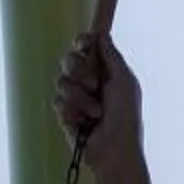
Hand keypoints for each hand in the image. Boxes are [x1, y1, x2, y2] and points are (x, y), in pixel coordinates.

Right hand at [52, 31, 143, 176]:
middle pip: (68, 60)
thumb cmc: (126, 116)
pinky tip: (83, 123)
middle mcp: (88, 82)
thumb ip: (111, 55)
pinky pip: (57, 101)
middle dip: (78, 70)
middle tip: (93, 85)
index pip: (86, 48)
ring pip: (61, 81)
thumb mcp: (124, 81)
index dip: (81, 42)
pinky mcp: (65, 114)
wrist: (114, 150)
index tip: (83, 44)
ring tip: (95, 113)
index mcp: (105, 71)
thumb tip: (101, 33)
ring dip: (79, 97)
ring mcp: (75, 98)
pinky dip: (72, 111)